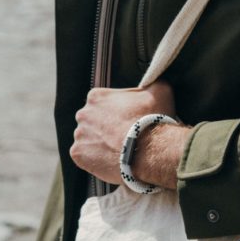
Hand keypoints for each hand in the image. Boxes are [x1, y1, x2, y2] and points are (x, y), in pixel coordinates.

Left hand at [70, 79, 191, 188]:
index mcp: (96, 96)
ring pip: (89, 139)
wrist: (148, 151)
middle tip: (122, 135)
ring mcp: (79, 136)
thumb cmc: (152, 120)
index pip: (102, 102)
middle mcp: (83, 114)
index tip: (126, 118)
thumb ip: (153, 83)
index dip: (116, 111)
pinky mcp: (79, 155)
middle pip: (93, 120)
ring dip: (100, 143)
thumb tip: (155, 81)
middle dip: (105, 127)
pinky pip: (85, 157)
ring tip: (118, 149)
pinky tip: (111, 159)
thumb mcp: (160, 91)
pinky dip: (95, 159)